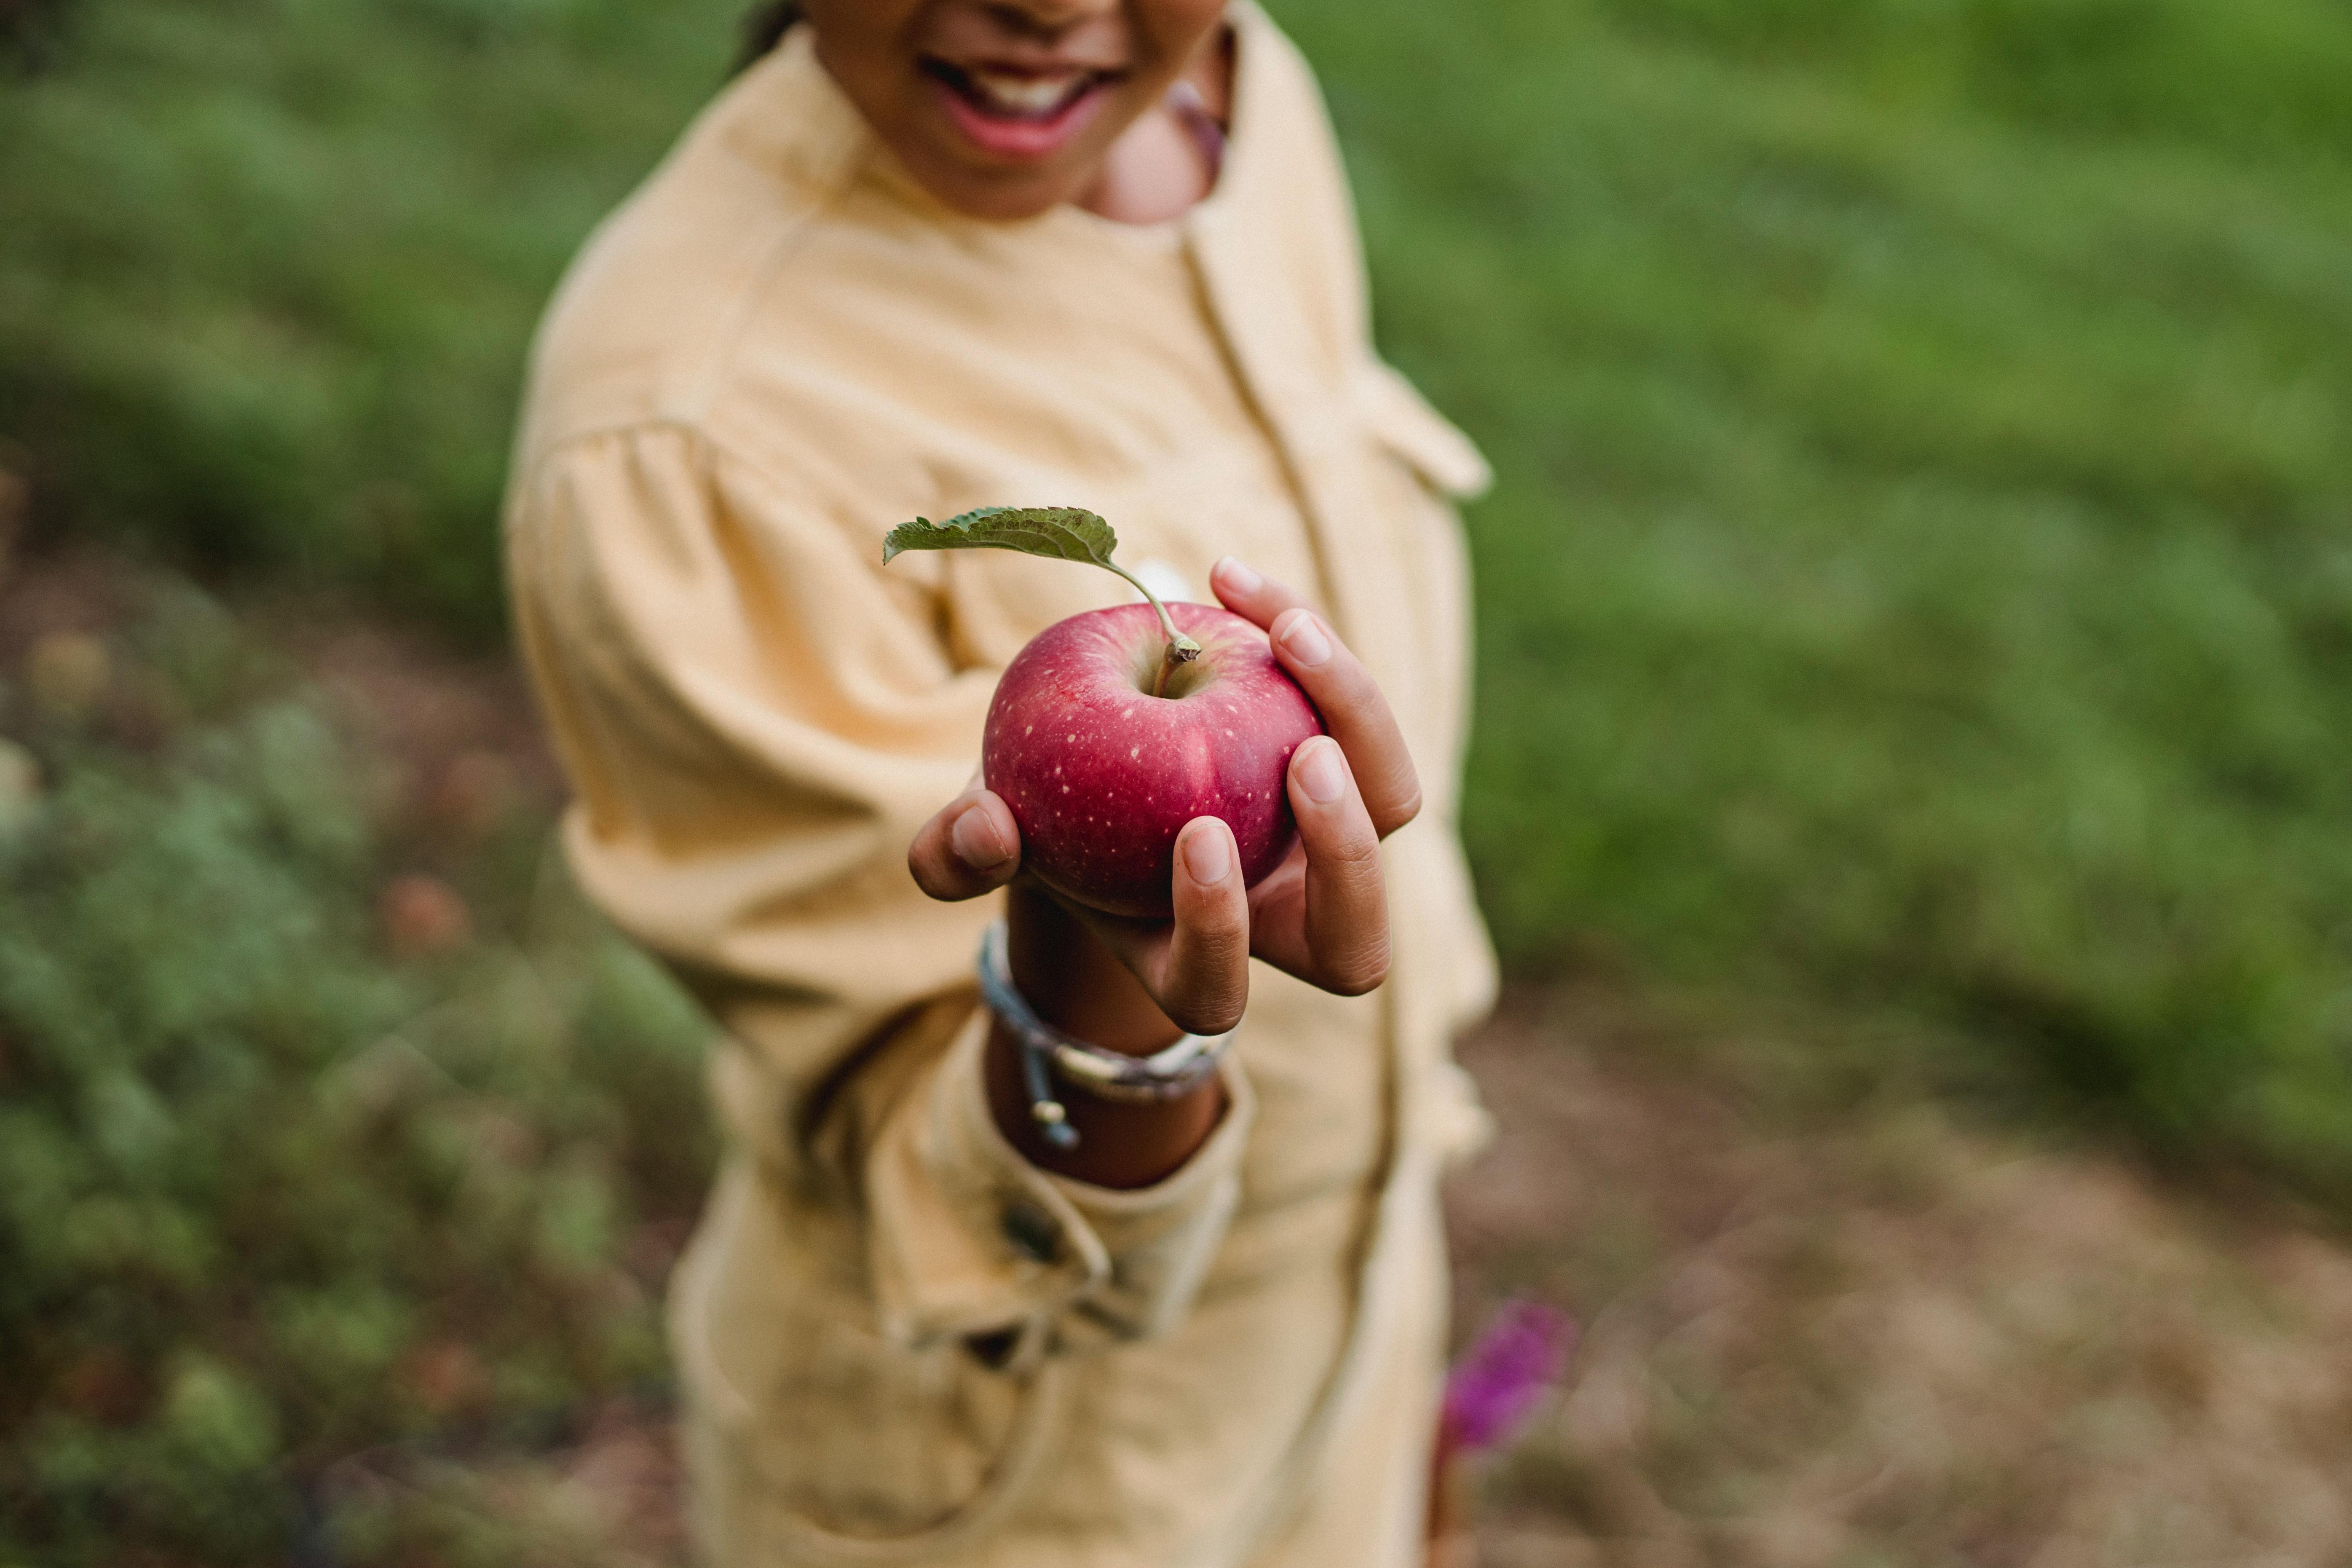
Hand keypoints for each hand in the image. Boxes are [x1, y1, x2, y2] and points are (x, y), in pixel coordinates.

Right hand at [908, 555, 1419, 1044]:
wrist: (1091, 762)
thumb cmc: (1035, 818)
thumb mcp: (984, 834)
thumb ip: (957, 850)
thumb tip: (984, 827)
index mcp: (1189, 959)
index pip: (1215, 991)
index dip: (1214, 929)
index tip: (1196, 832)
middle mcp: (1274, 918)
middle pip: (1356, 943)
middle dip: (1345, 855)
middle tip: (1304, 757)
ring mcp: (1321, 842)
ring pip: (1391, 805)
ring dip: (1357, 718)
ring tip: (1283, 632)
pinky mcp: (1341, 757)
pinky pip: (1356, 708)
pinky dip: (1310, 643)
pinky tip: (1231, 581)